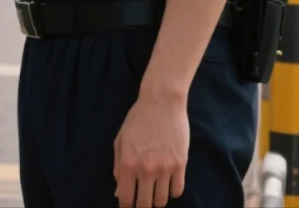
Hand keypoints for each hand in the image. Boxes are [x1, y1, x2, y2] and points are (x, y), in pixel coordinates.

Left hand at [113, 93, 188, 207]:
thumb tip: (118, 193)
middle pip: (145, 204)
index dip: (126, 206)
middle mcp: (145, 169)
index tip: (128, 206)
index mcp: (127, 163)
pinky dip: (172, 191)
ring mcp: (164, 168)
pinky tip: (168, 182)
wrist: (161, 101)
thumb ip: (118, 167)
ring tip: (155, 190)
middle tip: (143, 199)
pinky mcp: (180, 165)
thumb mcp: (121, 140)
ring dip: (157, 199)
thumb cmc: (137, 118)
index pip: (126, 198)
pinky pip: (177, 191)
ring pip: (162, 201)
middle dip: (142, 206)